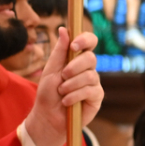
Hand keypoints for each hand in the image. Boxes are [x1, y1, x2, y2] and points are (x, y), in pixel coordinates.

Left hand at [24, 26, 105, 145]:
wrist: (48, 116)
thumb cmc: (48, 93)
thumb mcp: (50, 70)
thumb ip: (59, 51)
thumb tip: (64, 29)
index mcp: (76, 59)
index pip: (89, 42)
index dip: (85, 40)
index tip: (73, 46)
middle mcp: (88, 69)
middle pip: (91, 58)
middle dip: (74, 66)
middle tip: (62, 76)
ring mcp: (94, 82)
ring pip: (90, 75)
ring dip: (71, 84)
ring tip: (61, 92)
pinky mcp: (97, 97)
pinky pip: (91, 90)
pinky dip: (75, 95)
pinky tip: (67, 101)